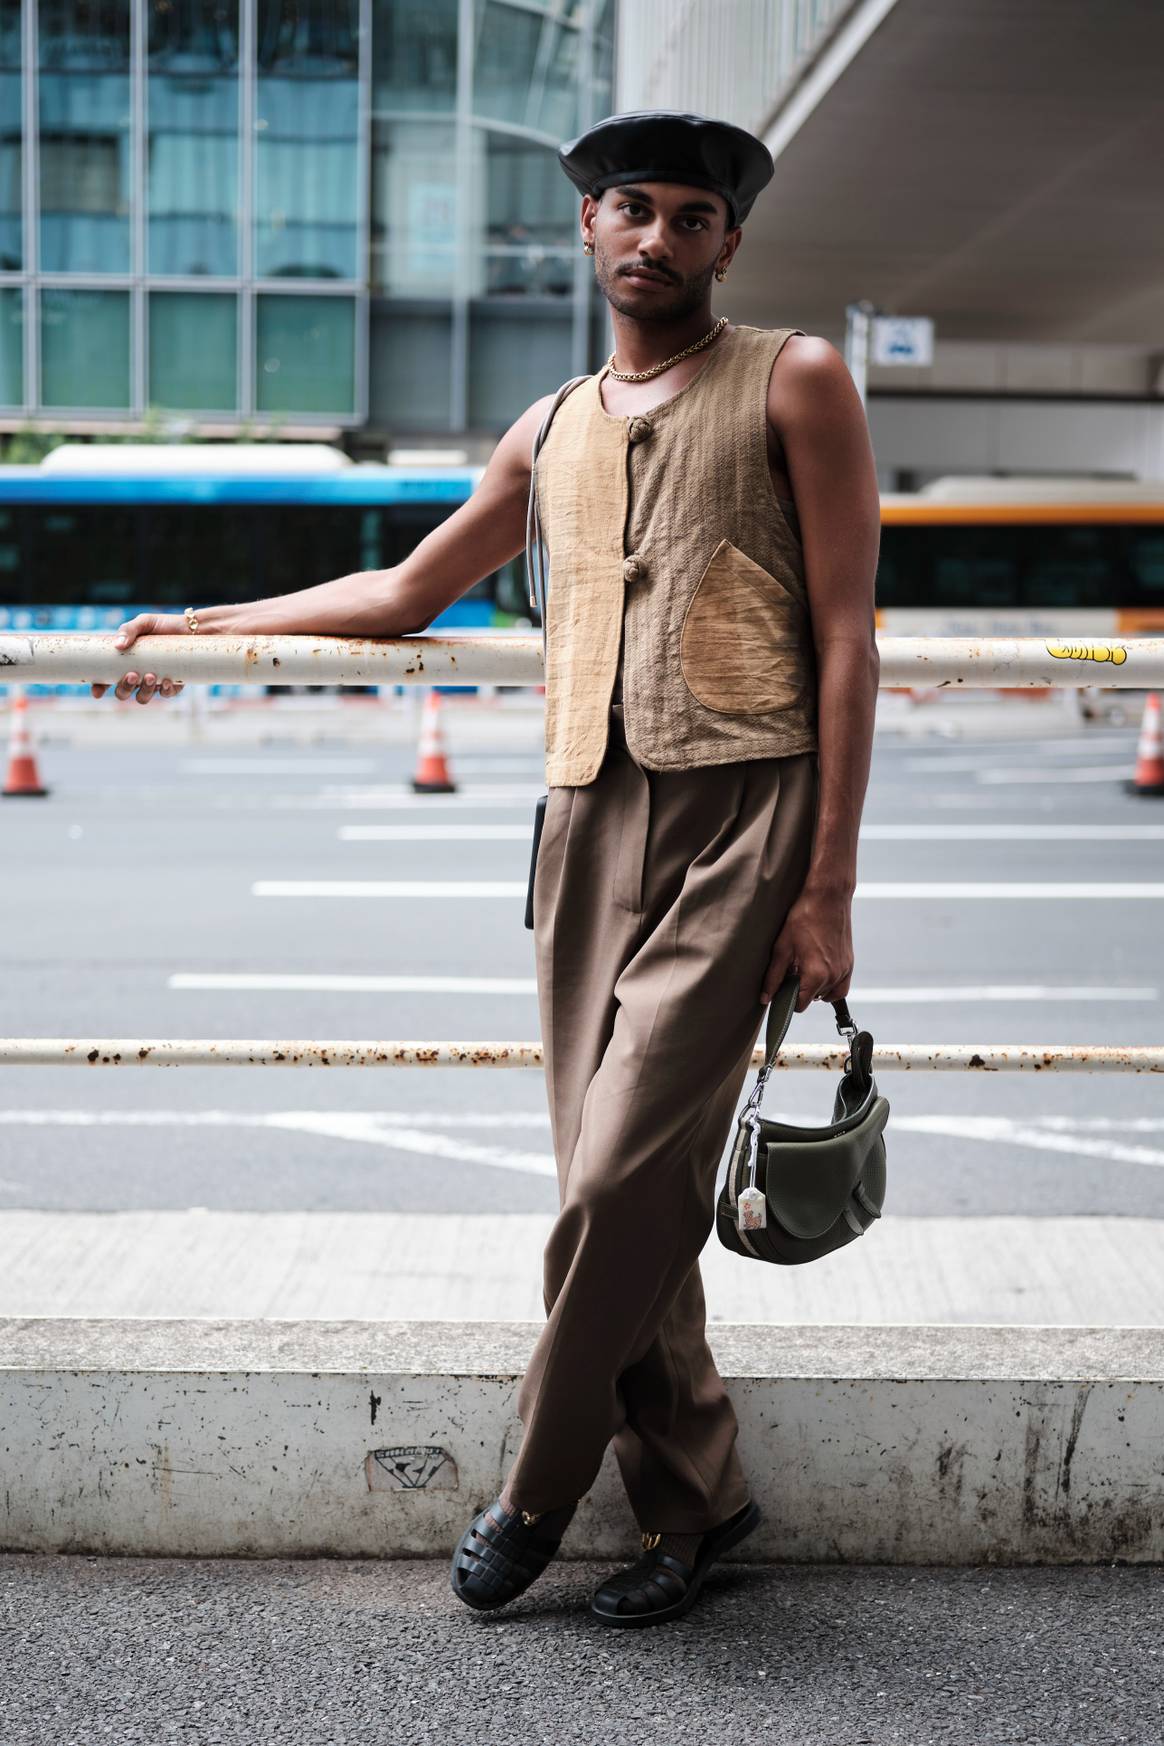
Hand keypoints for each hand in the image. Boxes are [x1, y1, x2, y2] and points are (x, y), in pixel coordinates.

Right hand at [91, 614, 188, 701]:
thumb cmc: (164, 625)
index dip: (99, 688)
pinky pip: (166, 694)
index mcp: (125, 662)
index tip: (97, 692)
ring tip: (150, 676)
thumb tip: (118, 645)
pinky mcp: (173, 684)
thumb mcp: (144, 622)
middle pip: (123, 692)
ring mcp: (154, 681)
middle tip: (132, 675)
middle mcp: (138, 675)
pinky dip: (165, 691)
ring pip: (143, 697)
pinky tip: (166, 681)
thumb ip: (128, 629)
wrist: (192, 628)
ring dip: (144, 692)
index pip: (106, 679)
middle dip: (124, 689)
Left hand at [761, 882, 853, 1010]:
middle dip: (801, 991)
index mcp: (816, 975)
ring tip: (805, 970)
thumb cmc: (804, 918)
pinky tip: (819, 971)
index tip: (781, 989)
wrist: (828, 897)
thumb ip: (774, 977)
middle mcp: (834, 977)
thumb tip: (766, 998)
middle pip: (814, 1000)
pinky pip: (841, 986)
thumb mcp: (783, 947)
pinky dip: (831, 985)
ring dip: (816, 989)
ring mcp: (845, 970)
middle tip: (792, 971)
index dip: (788, 1000)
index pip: (800, 1005)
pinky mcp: (850, 963)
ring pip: (829, 995)